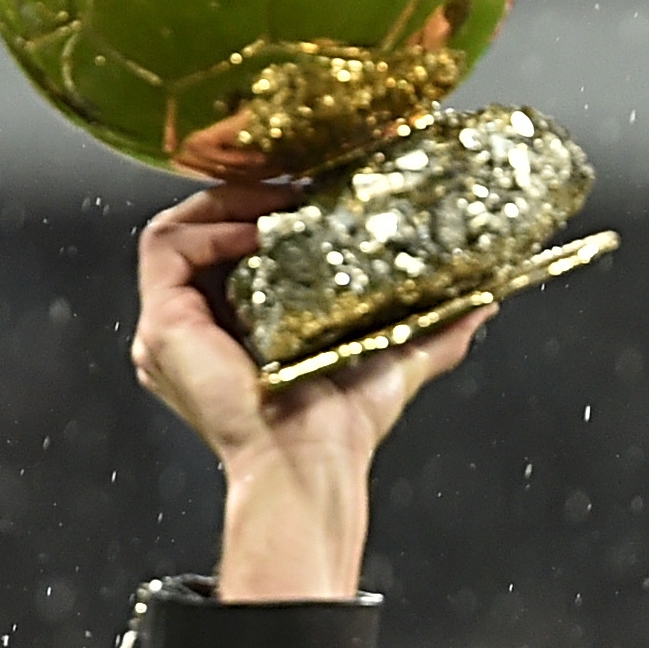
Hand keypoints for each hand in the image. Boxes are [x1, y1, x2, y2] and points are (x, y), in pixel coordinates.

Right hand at [131, 182, 491, 599]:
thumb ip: (436, 330)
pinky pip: (167, 248)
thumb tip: (483, 303)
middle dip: (246, 198)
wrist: (311, 462)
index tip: (309, 194)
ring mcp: (173, 327)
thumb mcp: (395, 360)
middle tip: (295, 185)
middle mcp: (196, 327)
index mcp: (235, 331)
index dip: (266, 213)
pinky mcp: (164, 323)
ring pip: (177, 232)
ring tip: (276, 197)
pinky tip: (257, 229)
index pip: (235, 251)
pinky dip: (209, 226)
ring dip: (226, 203)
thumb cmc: (341, 428)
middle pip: (202, 234)